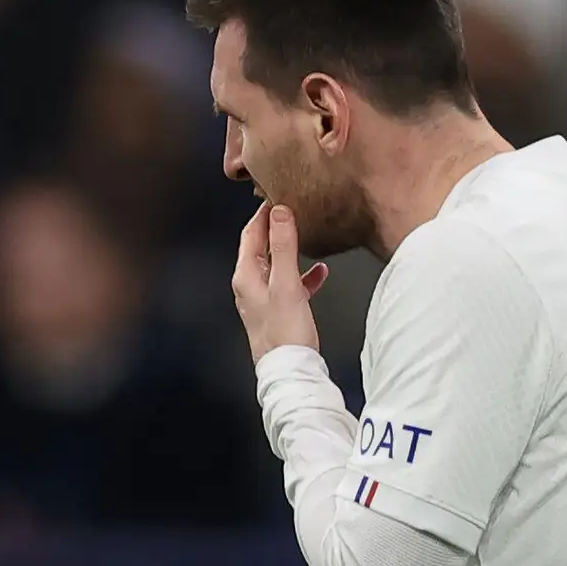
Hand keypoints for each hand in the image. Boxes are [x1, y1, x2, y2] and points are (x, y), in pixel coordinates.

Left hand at [231, 202, 327, 362]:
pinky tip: (320, 273)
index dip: (264, 213)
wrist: (290, 372)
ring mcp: (262, 299)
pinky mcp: (277, 311)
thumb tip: (279, 212)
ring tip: (308, 234)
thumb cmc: (285, 333)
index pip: (251, 233)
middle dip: (278, 227)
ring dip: (292, 249)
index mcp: (246, 276)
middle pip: (261, 246)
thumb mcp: (286, 283)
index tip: (279, 193)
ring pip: (276, 264)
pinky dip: (302, 275)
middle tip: (294, 208)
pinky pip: (289, 284)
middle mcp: (249, 286)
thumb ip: (283, 246)